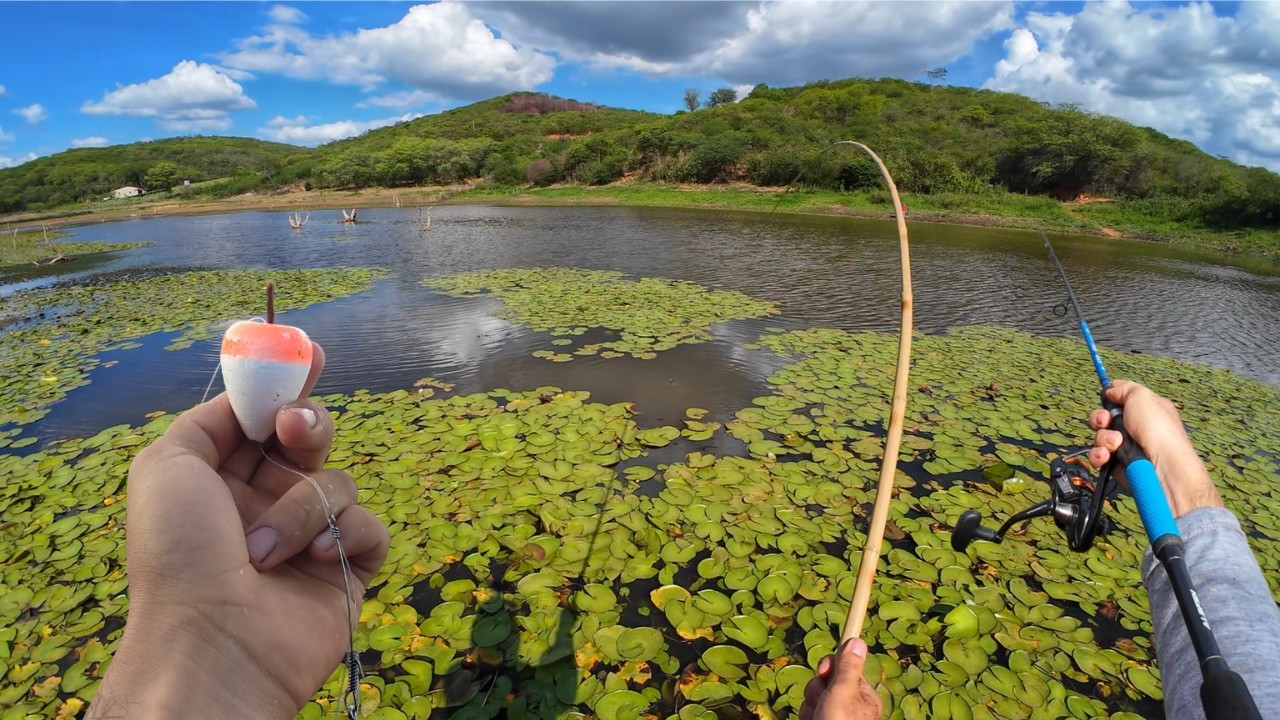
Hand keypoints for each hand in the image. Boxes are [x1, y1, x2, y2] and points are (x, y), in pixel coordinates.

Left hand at [88, 343, 389, 719]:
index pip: (262, 418)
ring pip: (338, 481)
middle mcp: (268, 501)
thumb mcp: (167, 466)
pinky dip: (343, 537)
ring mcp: (311, 536)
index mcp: (223, 478)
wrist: (213, 642)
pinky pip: (368, 526)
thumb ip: (209, 417)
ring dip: (301, 509)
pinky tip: (314, 561)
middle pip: (310, 437)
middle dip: (306, 426)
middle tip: (292, 433)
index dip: (286, 384)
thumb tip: (254, 398)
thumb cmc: (179, 555)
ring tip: (266, 552)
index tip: (308, 352)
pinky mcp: (349, 568)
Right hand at [800, 639, 882, 719]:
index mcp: (863, 696)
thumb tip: (858, 642)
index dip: (833, 666)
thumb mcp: (844, 691)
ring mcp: (835, 713)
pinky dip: (808, 714)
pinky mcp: (821, 718)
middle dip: (817, 689)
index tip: (823, 668)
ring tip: (818, 715)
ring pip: (815, 696)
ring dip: (811, 704)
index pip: (846, 668)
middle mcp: (850, 704)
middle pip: (826, 681)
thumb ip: (848, 667)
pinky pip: (808, 709)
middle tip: (821, 700)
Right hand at [1088, 379, 1221, 518]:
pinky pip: (1099, 456)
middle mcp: (1135, 428)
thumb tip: (1111, 390)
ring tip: (1115, 443)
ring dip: (1103, 438)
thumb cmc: (1156, 428)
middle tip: (1106, 421)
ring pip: (1100, 437)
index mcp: (1145, 410)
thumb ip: (1124, 388)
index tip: (1106, 397)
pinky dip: (1100, 455)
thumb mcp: (1142, 397)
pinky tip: (1107, 456)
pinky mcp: (1117, 464)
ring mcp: (1126, 446)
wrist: (1161, 466)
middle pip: (1105, 418)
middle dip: (1101, 418)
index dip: (1111, 397)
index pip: (1122, 399)